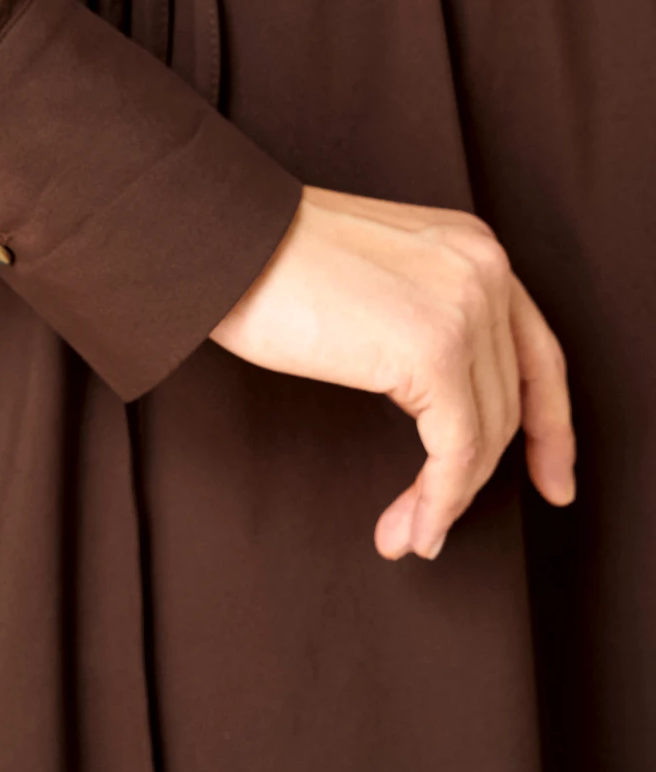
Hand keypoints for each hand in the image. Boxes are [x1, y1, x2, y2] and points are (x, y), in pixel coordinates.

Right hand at [209, 185, 575, 559]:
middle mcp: (483, 268)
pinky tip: (410, 529)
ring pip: (483, 432)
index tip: (551, 477)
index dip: (550, 423)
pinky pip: (453, 450)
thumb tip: (443, 408)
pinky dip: (437, 501)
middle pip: (507, 400)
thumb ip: (425, 315)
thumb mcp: (377, 276)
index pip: (536, 348)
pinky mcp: (432, 350)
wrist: (219, 238)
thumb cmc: (268, 259)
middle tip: (432, 525)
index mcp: (472, 245)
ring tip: (406, 534)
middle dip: (475, 475)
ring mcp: (463, 307)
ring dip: (447, 499)